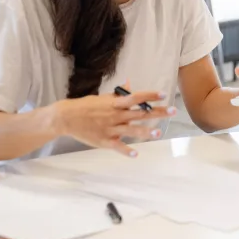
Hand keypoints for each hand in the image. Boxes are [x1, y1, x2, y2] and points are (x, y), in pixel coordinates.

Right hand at [49, 87, 175, 156]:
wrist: (66, 118)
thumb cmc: (86, 106)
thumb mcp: (103, 98)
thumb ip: (118, 94)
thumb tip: (130, 83)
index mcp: (115, 104)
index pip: (136, 98)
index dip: (150, 95)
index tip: (164, 94)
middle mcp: (115, 116)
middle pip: (140, 114)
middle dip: (157, 112)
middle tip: (173, 111)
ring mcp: (110, 129)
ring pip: (131, 131)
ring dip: (145, 132)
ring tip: (158, 133)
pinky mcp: (104, 141)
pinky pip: (117, 147)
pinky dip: (126, 151)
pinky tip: (136, 154)